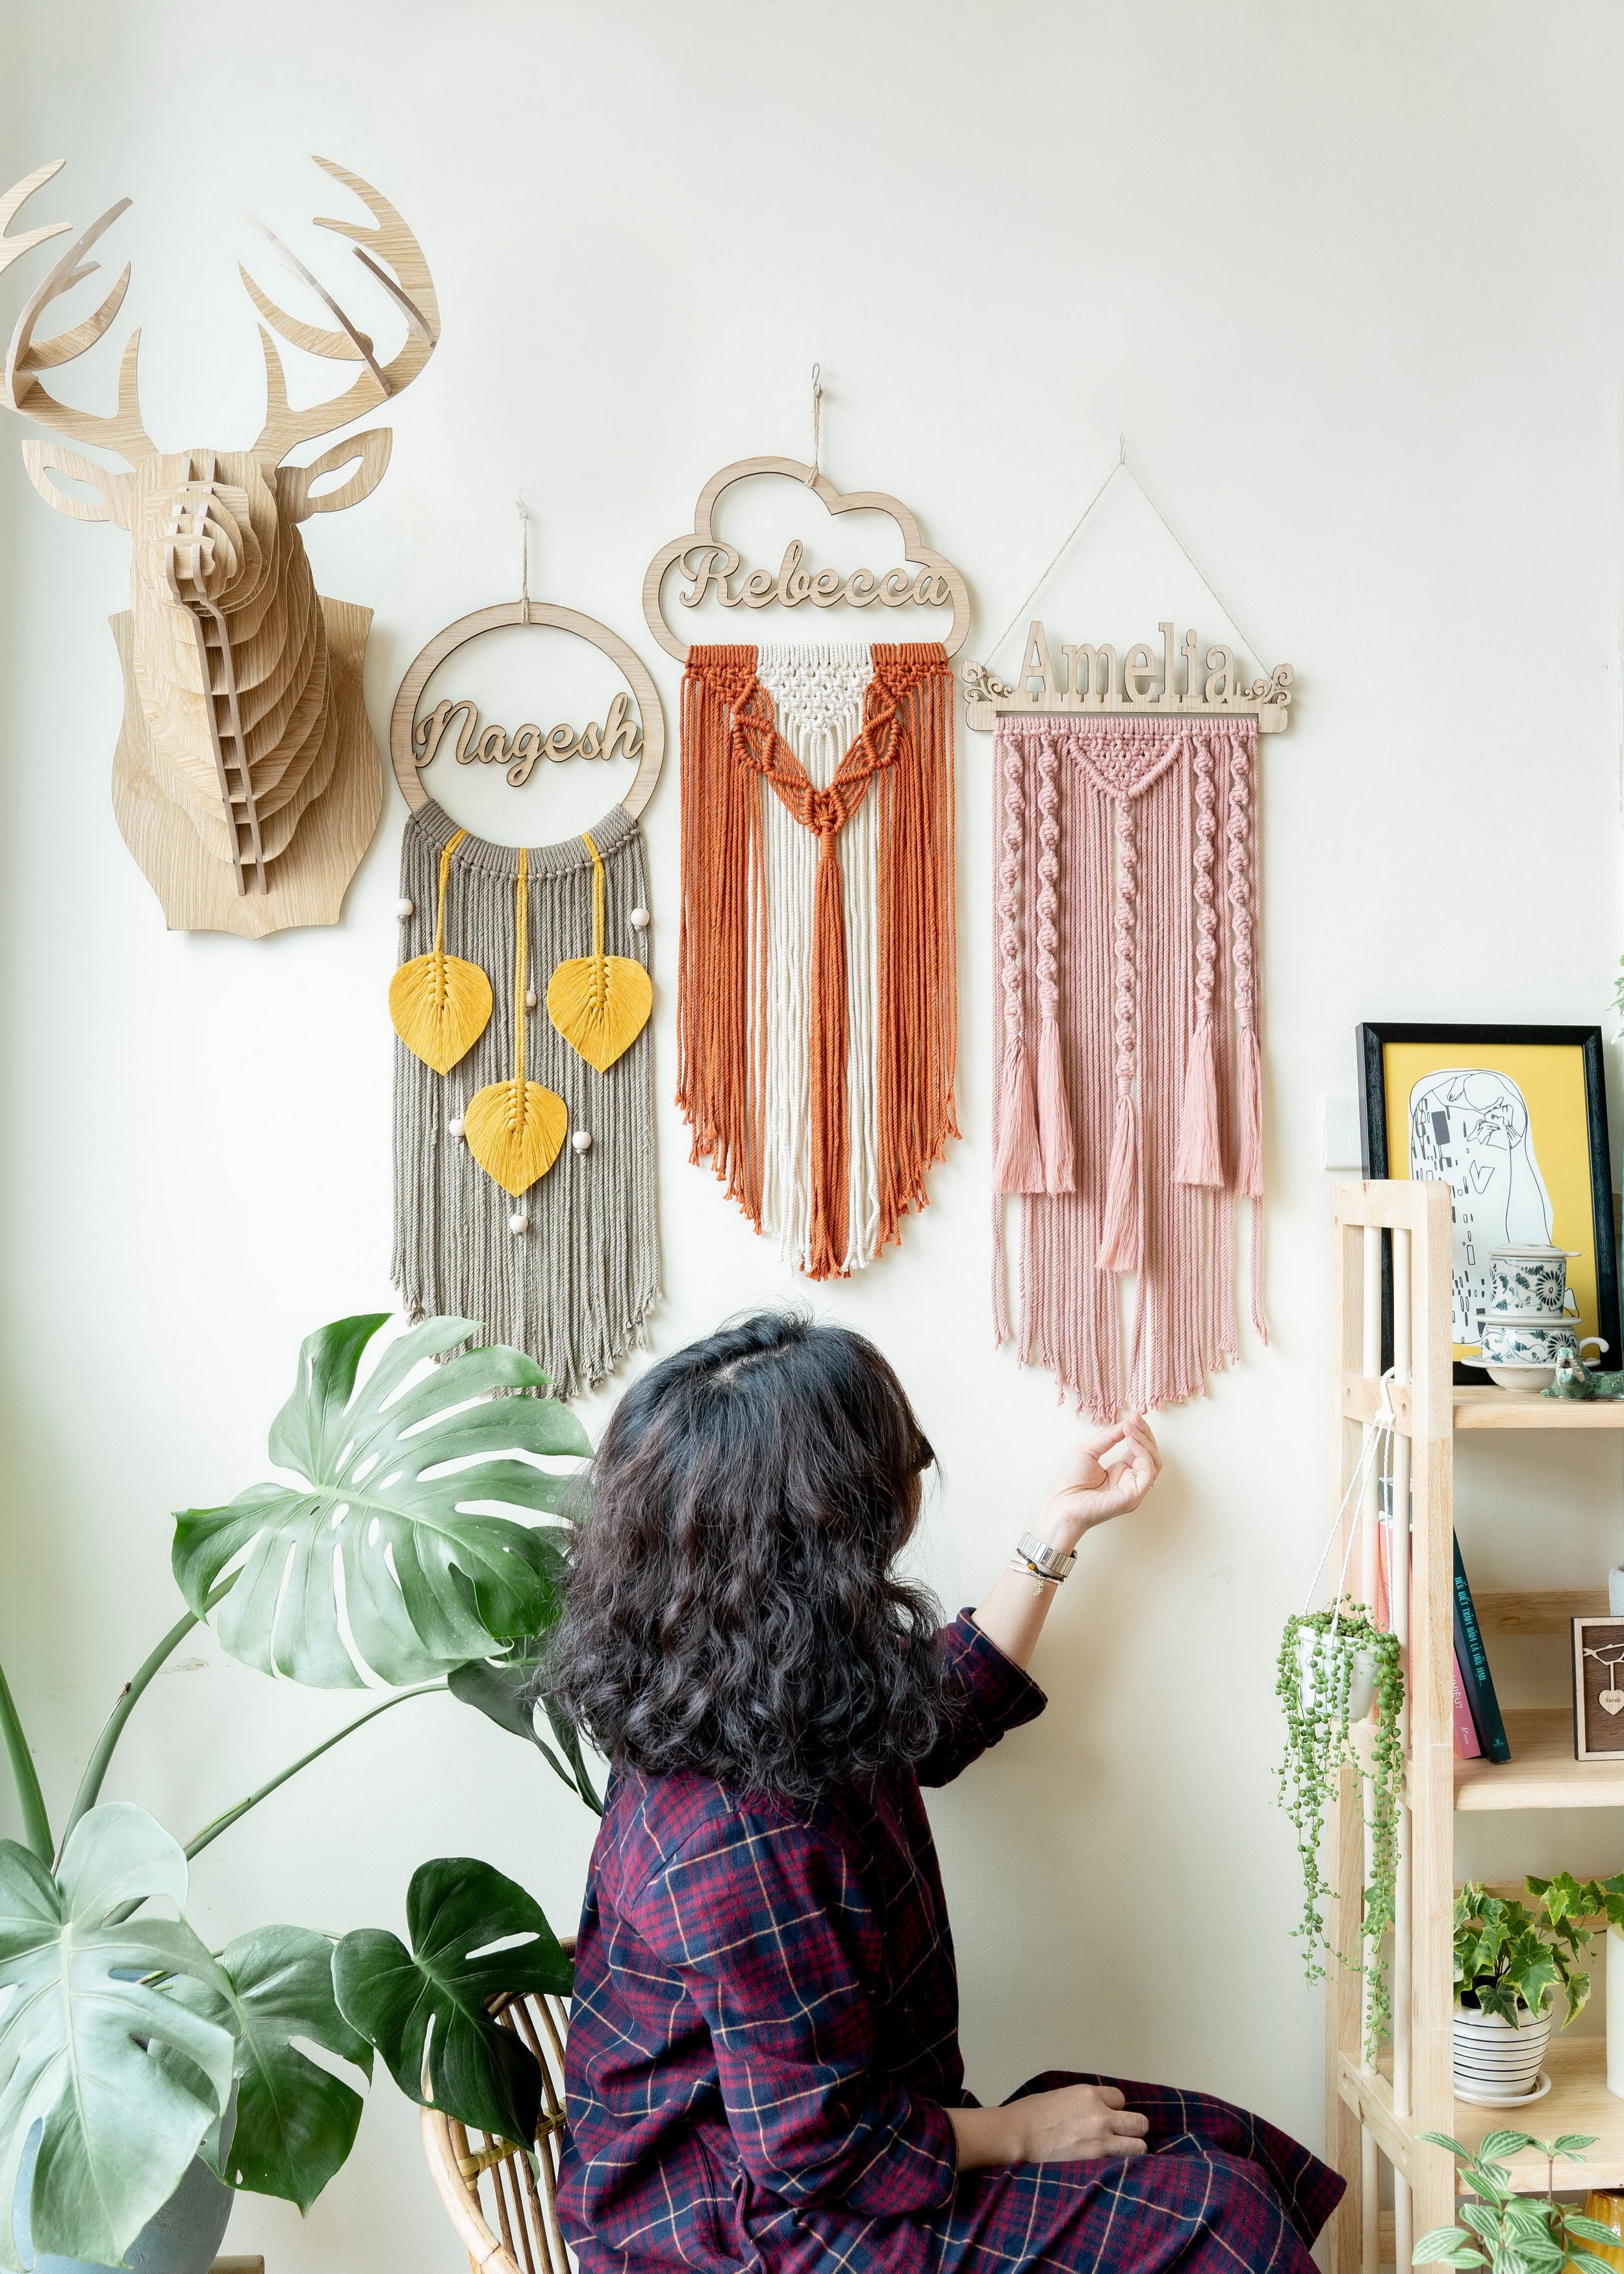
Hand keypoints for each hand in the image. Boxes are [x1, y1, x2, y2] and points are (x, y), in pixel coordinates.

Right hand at [950, 2084, 1148, 2169]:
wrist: (1018, 2134)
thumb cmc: (1031, 2113)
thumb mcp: (1061, 2096)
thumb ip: (1083, 2102)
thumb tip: (1093, 2111)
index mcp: (1089, 2094)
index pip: (1120, 2098)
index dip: (1115, 2108)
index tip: (1108, 2115)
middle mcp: (1101, 2114)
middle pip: (1139, 2122)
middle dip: (1134, 2128)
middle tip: (1124, 2135)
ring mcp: (1101, 2138)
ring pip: (1139, 2145)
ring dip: (1133, 2148)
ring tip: (1124, 2153)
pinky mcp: (1096, 2160)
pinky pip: (1124, 2162)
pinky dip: (1123, 2164)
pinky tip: (1115, 2166)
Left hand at [1039, 1416, 1160, 1552]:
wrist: (1060, 1504)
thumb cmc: (1070, 1483)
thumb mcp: (1089, 1450)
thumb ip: (1110, 1437)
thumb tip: (1128, 1422)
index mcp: (1120, 1471)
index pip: (1139, 1449)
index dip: (1139, 1432)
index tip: (1134, 1417)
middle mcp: (1130, 1480)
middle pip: (1150, 1454)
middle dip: (1145, 1434)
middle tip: (1136, 1419)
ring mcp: (1134, 1489)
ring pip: (1154, 1462)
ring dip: (1145, 1441)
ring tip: (1131, 1428)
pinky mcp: (1134, 1496)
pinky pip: (1148, 1472)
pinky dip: (1143, 1454)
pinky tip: (1131, 1441)